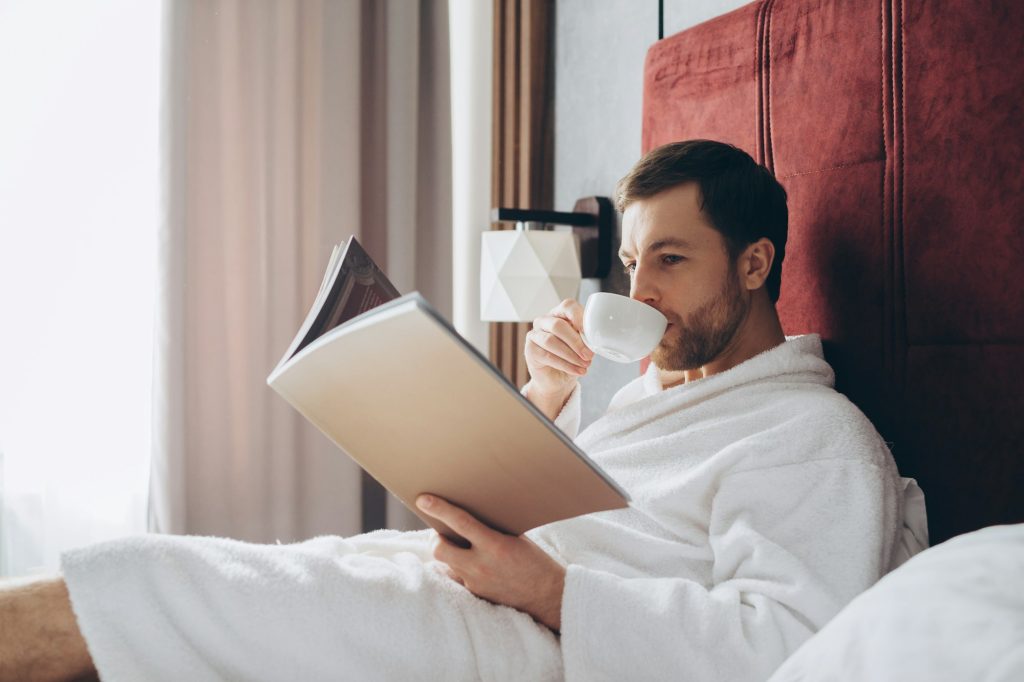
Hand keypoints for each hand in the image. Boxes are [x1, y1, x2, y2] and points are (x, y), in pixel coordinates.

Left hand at [416, 494, 565, 632]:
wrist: (547, 596)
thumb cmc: (535, 561)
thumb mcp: (516, 538)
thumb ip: (491, 529)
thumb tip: (469, 513)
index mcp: (495, 545)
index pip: (460, 523)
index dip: (440, 509)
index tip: (423, 499)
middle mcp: (481, 565)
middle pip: (439, 549)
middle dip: (435, 537)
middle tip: (441, 531)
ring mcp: (476, 582)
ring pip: (445, 564)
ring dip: (447, 553)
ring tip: (457, 546)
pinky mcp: (475, 594)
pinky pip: (456, 577)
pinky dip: (457, 567)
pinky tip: (468, 562)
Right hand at [523, 299, 593, 412]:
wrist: (557, 379)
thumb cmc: (571, 358)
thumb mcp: (583, 345)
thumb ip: (586, 338)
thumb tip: (596, 340)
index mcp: (560, 313)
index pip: (568, 306)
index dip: (579, 317)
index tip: (590, 332)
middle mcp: (545, 321)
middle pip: (558, 325)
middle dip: (576, 341)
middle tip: (589, 355)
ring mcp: (535, 334)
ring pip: (551, 341)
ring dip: (570, 355)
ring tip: (584, 365)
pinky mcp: (530, 350)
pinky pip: (547, 356)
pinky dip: (565, 365)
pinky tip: (576, 370)